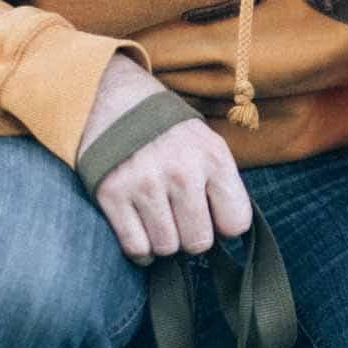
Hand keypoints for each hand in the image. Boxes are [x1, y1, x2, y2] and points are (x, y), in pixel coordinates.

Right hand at [77, 54, 252, 264]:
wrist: (112, 97)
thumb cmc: (166, 130)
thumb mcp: (206, 143)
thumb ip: (221, 184)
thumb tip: (229, 235)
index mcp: (213, 157)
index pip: (236, 223)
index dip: (224, 225)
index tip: (212, 215)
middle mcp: (182, 171)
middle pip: (198, 242)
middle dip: (191, 236)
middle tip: (180, 218)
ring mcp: (145, 183)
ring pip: (166, 247)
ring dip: (163, 241)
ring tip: (159, 219)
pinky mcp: (112, 193)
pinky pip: (135, 247)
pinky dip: (140, 250)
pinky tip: (142, 232)